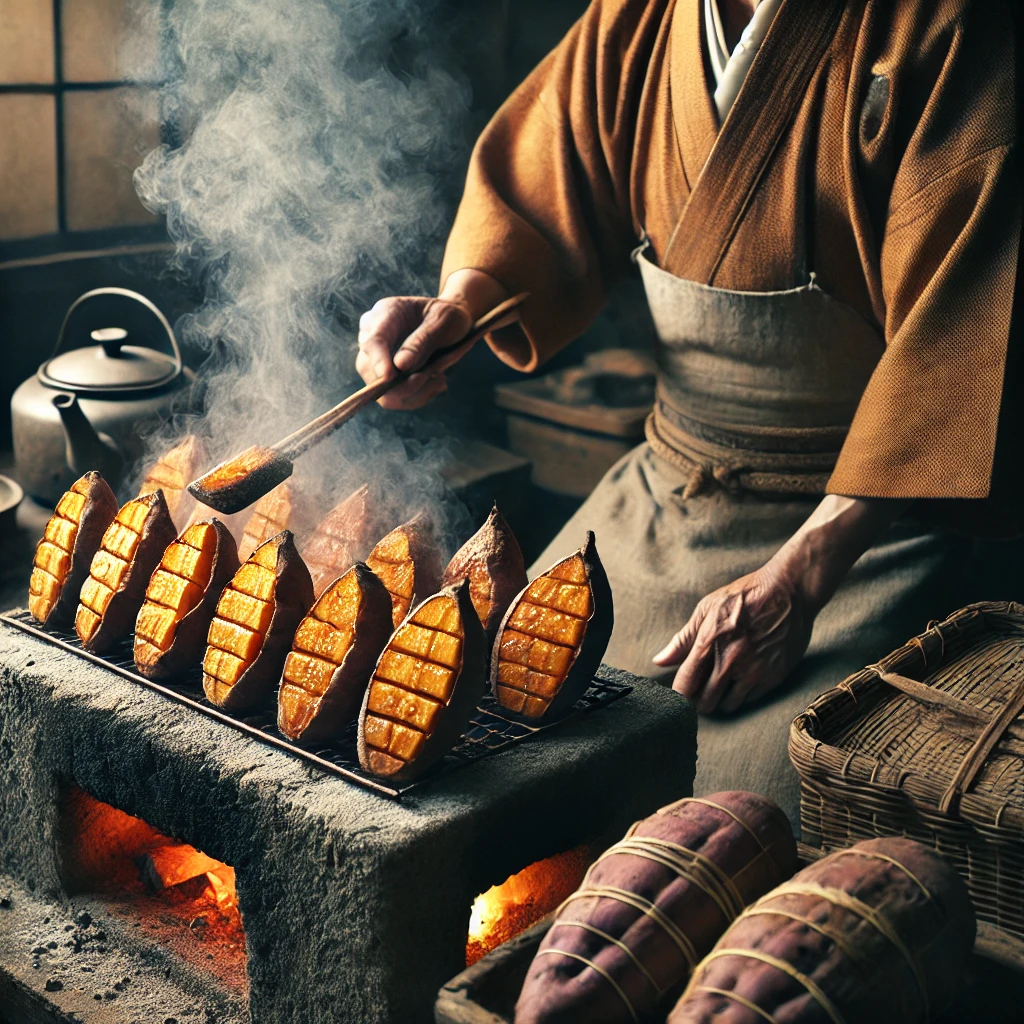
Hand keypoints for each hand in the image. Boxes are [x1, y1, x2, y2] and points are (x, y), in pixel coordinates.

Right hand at [355, 268, 507, 409]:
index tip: (389, 377)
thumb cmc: (447, 316)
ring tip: (439, 380)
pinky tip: (436, 383)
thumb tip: (399, 365)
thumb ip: (420, 341)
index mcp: (385, 313)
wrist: (452, 322)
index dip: (378, 361)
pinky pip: (393, 397)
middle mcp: (373, 335)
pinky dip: (417, 396)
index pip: (373, 340)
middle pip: (369, 369)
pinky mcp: (385, 376)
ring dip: (413, 393)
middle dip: (401, 384)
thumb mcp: (442, 321)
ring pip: (381, 390)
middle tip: (435, 378)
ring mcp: (376, 358)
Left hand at [652, 564, 813, 713]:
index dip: (680, 694)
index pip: (685, 686)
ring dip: (721, 700)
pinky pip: (751, 700)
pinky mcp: (774, 676)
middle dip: (699, 700)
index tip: (682, 692)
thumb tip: (659, 661)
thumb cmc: (745, 596)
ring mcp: (753, 672)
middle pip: (705, 703)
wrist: (789, 591)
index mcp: (709, 644)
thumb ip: (682, 639)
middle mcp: (730, 662)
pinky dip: (743, 695)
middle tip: (701, 690)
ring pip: (728, 706)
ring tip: (722, 685)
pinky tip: (742, 679)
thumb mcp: (707, 608)